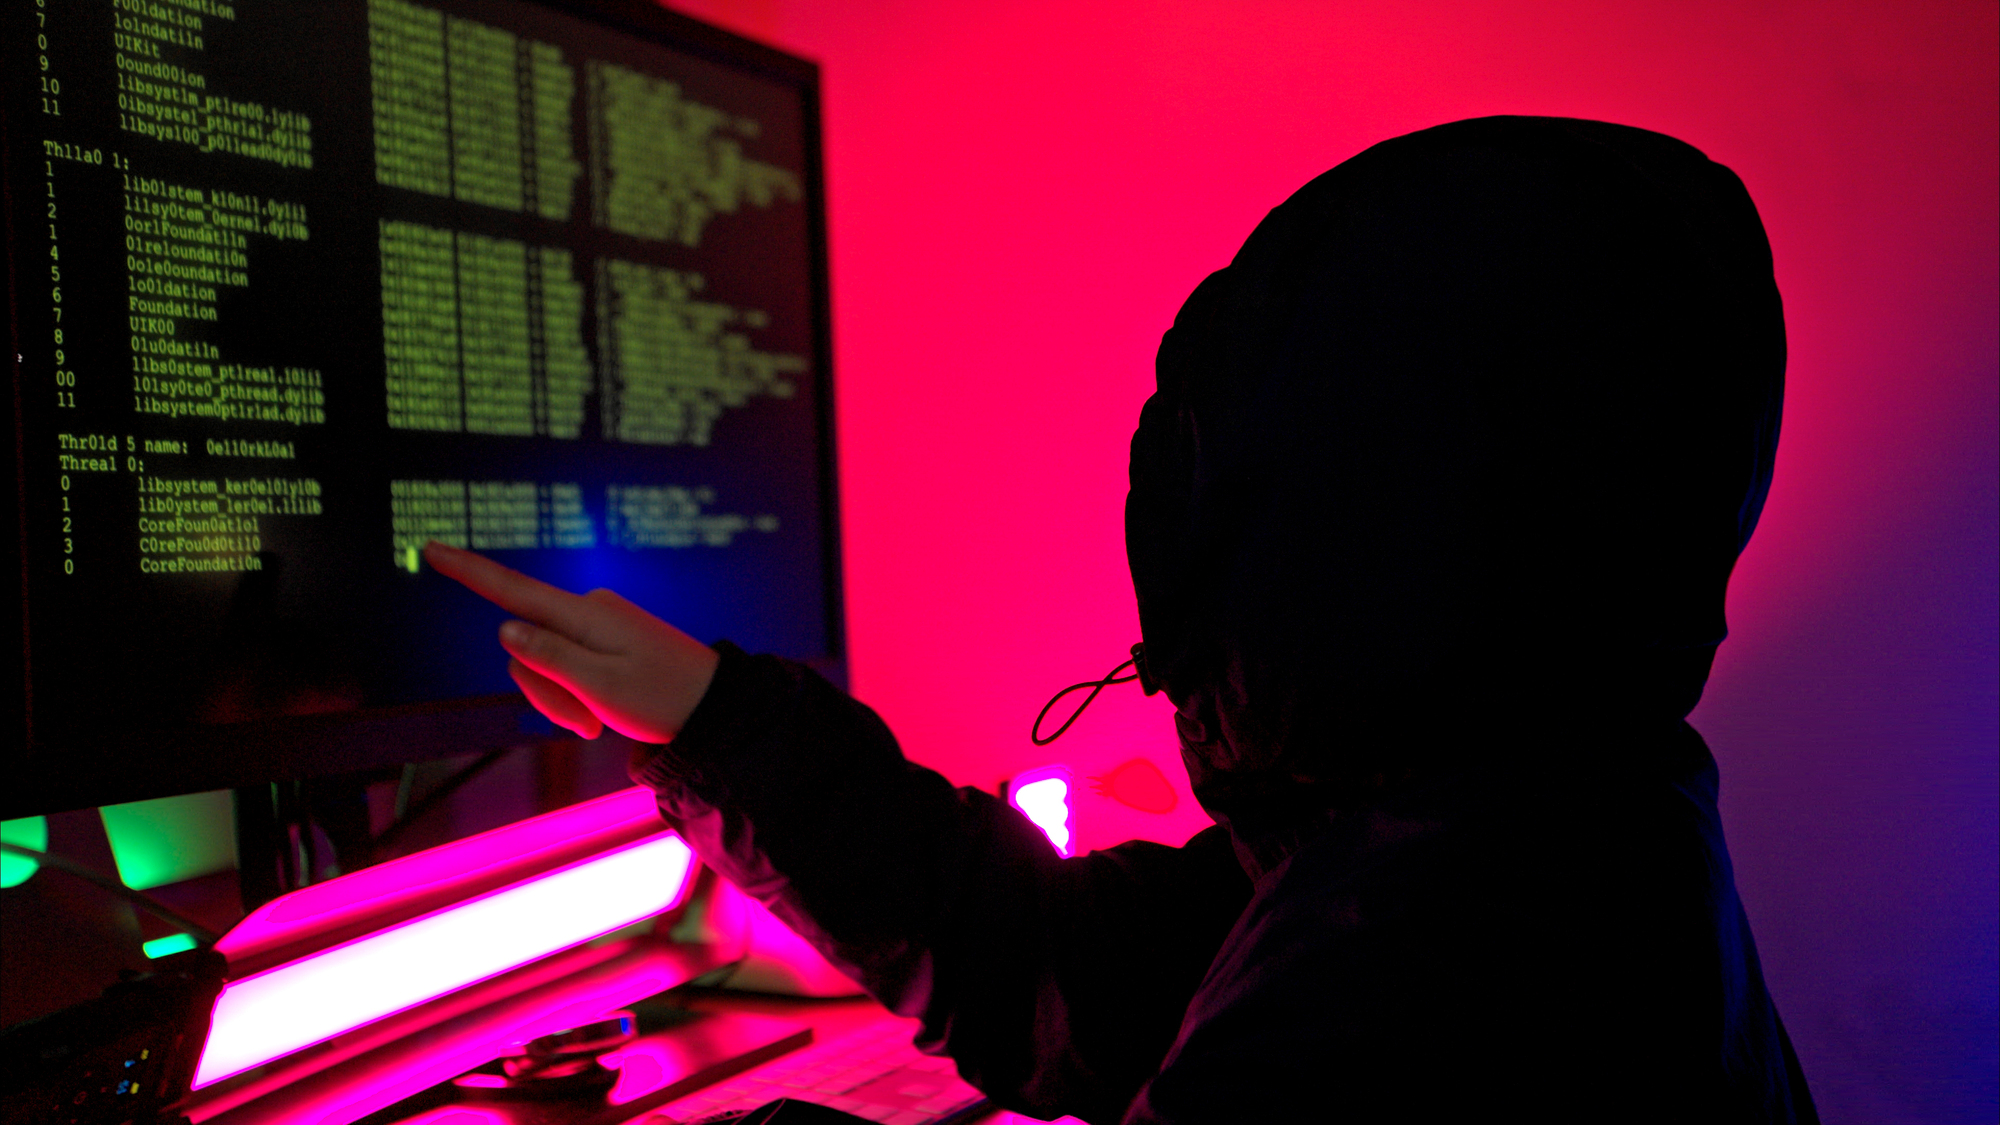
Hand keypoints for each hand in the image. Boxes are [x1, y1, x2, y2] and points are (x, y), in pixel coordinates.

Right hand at [423, 541, 719, 741]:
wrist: (715, 709)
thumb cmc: (663, 699)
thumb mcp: (600, 686)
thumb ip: (548, 658)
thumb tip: (504, 628)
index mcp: (585, 614)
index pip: (512, 590)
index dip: (467, 571)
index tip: (429, 546)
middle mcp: (587, 609)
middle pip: (525, 647)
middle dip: (541, 692)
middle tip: (585, 726)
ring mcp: (597, 624)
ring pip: (543, 663)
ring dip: (561, 700)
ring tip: (597, 724)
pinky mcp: (605, 640)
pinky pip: (567, 666)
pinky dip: (575, 696)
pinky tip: (600, 717)